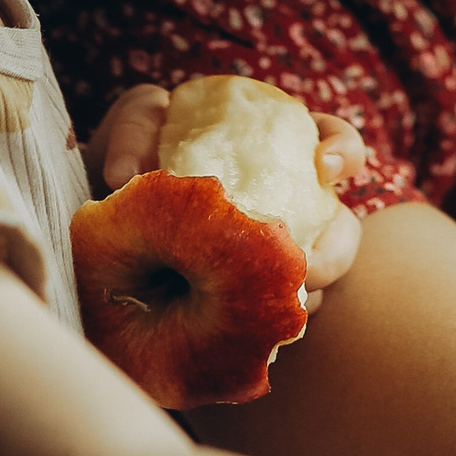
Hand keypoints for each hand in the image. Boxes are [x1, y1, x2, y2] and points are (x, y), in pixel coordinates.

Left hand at [82, 84, 369, 305]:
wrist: (112, 211)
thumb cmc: (139, 152)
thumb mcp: (138, 119)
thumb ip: (136, 131)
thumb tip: (125, 173)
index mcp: (282, 154)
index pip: (336, 148)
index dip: (342, 153)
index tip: (322, 165)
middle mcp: (293, 210)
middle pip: (343, 234)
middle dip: (335, 253)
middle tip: (307, 268)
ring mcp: (274, 262)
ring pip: (314, 289)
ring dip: (299, 302)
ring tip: (267, 314)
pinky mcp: (249, 305)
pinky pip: (271, 325)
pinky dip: (259, 331)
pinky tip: (236, 336)